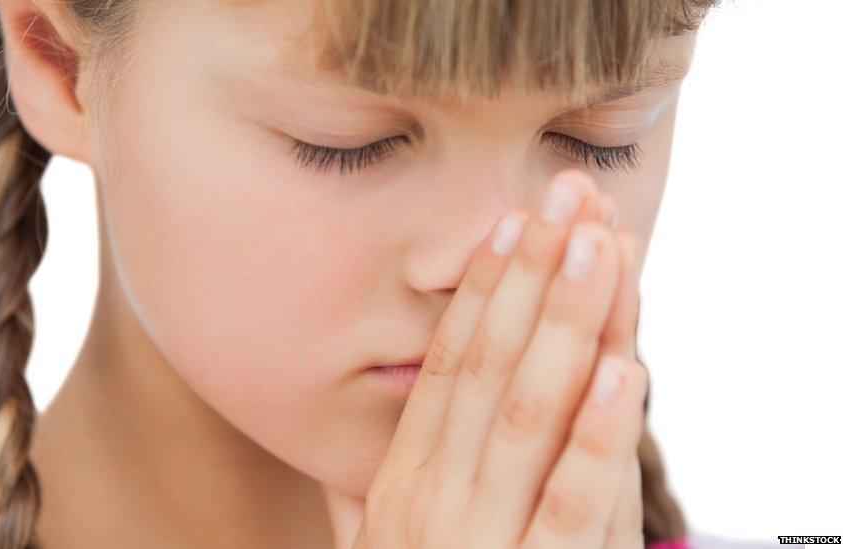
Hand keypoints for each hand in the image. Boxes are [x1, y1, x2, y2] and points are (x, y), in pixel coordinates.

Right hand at [324, 170, 647, 548]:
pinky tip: (628, 369)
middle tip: (567, 198)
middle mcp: (434, 500)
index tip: (510, 223)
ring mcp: (482, 541)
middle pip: (491, 368)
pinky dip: (600, 433)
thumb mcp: (379, 546)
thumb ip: (367, 489)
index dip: (483, 291)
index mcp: (402, 483)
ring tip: (601, 246)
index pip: (447, 367)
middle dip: (535, 277)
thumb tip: (358, 434)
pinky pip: (572, 502)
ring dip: (571, 324)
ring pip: (532, 413)